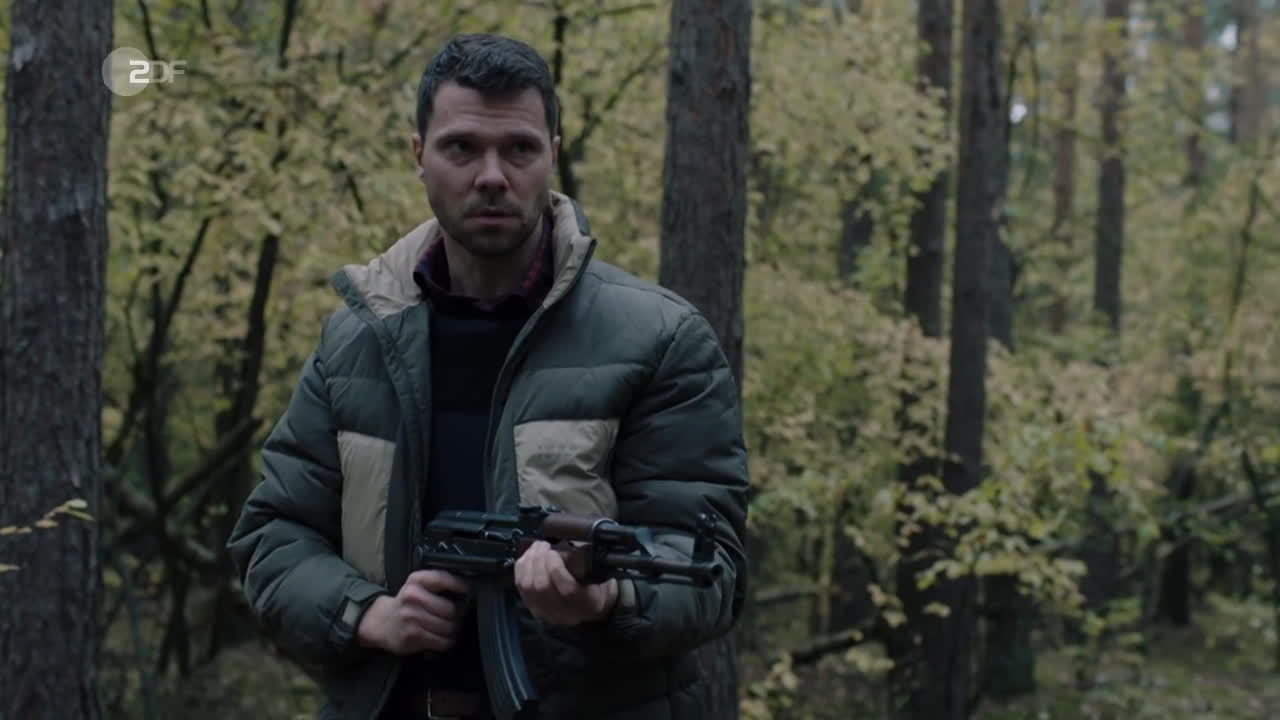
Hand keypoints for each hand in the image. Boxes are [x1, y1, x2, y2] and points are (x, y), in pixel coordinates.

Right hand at [356, 570, 471, 654]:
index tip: (469, 592)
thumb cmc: (406, 603)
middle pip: (451, 609)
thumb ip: (439, 583)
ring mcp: (412, 617)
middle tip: (456, 617)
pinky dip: (447, 642)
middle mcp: (413, 597)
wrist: (380, 622)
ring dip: (453, 630)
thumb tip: (468, 591)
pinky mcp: (413, 636)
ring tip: (448, 628)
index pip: (444, 579)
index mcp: (417, 580)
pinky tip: (442, 638)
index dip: (461, 586)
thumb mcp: (418, 585)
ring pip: (449, 627)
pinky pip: (442, 641)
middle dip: (457, 616)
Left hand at [514, 541, 617, 626]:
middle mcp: (564, 612)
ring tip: (536, 548)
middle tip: (543, 545)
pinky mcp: (533, 608)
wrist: (591, 607)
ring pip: (528, 586)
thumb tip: (562, 547)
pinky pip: (521, 587)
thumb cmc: (597, 585)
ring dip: (529, 562)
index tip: (554, 551)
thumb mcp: (599, 573)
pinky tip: (528, 556)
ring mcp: (546, 613)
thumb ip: (584, 561)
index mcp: (586, 603)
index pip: (567, 589)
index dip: (555, 567)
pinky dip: (522, 568)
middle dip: (539, 560)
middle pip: (542, 587)